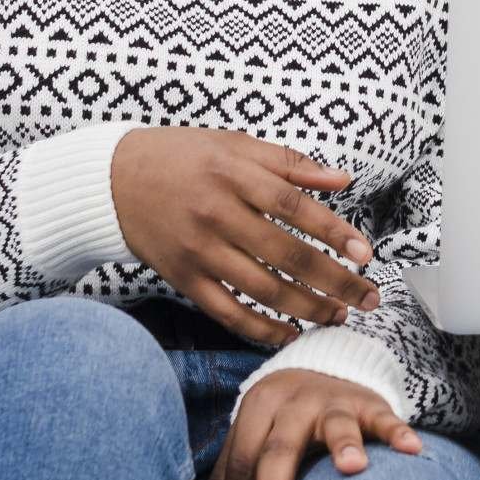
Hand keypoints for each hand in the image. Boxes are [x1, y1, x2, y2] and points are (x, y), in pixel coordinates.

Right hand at [110, 127, 381, 346]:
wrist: (112, 180)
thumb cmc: (182, 156)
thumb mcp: (235, 145)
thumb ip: (290, 163)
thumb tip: (343, 181)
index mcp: (235, 174)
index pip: (295, 207)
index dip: (334, 232)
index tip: (365, 255)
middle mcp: (218, 213)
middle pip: (286, 255)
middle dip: (333, 281)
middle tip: (367, 298)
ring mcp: (199, 250)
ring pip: (262, 289)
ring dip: (306, 308)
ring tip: (338, 316)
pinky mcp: (183, 278)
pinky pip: (227, 312)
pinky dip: (260, 329)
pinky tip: (289, 334)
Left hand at [213, 369, 419, 479]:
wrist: (326, 366)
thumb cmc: (283, 419)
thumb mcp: (253, 436)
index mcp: (258, 407)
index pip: (240, 463)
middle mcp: (294, 401)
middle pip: (279, 449)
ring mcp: (335, 401)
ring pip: (336, 424)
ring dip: (344, 445)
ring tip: (350, 468)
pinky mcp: (370, 404)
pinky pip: (386, 419)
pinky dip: (398, 432)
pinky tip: (411, 449)